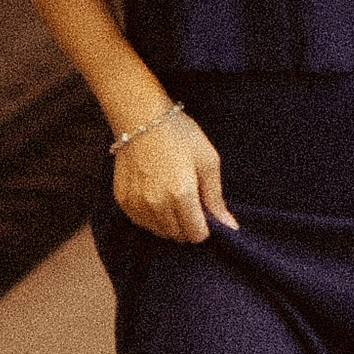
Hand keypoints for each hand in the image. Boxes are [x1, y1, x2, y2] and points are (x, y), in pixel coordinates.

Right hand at [113, 107, 234, 241]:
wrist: (141, 117)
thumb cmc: (179, 135)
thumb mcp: (207, 161)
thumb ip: (216, 198)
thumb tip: (230, 226)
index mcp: (181, 195)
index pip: (196, 235)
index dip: (204, 226)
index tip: (204, 210)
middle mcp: (156, 204)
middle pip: (178, 236)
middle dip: (188, 224)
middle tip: (189, 200)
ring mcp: (136, 204)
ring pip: (159, 232)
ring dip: (170, 222)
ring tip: (172, 195)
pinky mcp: (123, 200)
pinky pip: (141, 222)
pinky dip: (152, 216)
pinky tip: (156, 194)